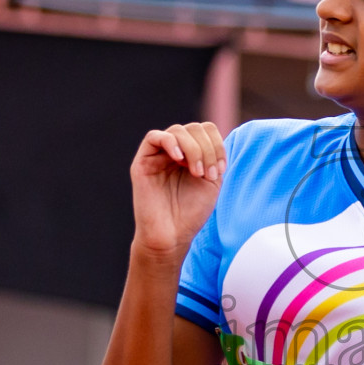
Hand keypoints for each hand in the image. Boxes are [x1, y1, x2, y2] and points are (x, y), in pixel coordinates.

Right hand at [130, 122, 226, 256]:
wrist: (171, 236)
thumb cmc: (191, 213)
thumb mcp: (212, 182)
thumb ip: (214, 157)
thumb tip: (214, 137)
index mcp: (193, 155)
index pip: (206, 130)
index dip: (217, 144)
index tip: (220, 170)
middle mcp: (176, 152)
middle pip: (195, 128)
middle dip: (208, 149)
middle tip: (208, 175)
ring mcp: (159, 155)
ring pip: (178, 130)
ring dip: (194, 149)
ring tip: (197, 173)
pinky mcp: (143, 162)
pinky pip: (154, 137)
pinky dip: (170, 142)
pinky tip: (179, 159)